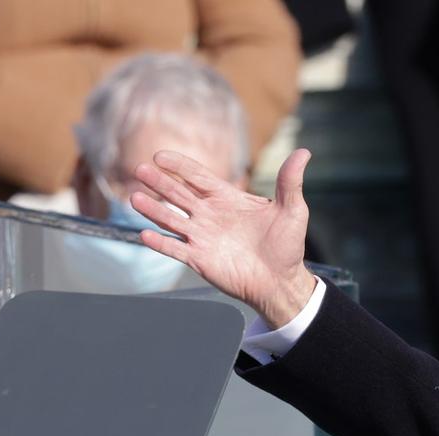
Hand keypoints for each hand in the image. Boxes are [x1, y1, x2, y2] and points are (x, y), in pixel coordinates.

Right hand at [130, 148, 316, 327]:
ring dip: (153, 210)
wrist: (282, 281)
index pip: (198, 177)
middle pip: (179, 194)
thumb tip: (304, 151)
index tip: (160, 156)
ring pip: (171, 220)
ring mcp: (203, 237)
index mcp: (228, 199)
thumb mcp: (292, 210)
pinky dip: (160, 243)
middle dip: (159, 182)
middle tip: (140, 170)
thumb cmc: (287, 246)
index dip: (179, 166)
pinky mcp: (200, 259)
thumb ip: (290, 181)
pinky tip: (144, 234)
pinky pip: (175, 249)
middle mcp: (210, 215)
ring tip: (135, 198)